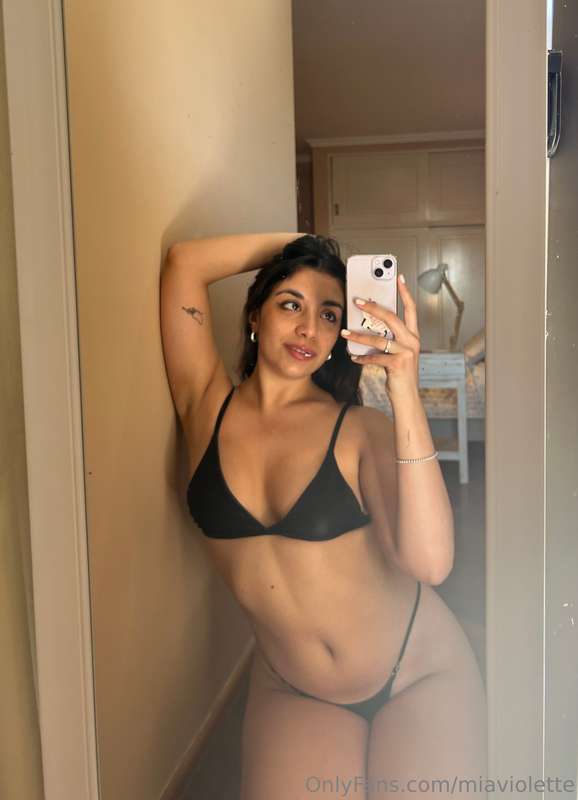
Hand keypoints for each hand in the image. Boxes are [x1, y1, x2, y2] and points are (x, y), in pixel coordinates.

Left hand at [340, 275, 420, 398]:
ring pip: (379, 338)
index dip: (405, 292)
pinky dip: (362, 357)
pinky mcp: (398, 364)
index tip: (399, 277)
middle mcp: (412, 341)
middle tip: (357, 301)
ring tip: (344, 332)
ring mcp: (407, 352)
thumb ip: (389, 339)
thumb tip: (368, 327)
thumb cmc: (400, 374)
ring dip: (359, 335)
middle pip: (392, 317)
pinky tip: (353, 357)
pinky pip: (375, 357)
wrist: (407, 397)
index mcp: (413, 335)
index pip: (411, 309)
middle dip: (373, 307)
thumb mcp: (397, 353)